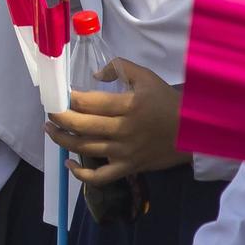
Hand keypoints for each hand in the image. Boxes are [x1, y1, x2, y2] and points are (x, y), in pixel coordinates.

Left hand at [45, 58, 187, 185]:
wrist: (194, 132)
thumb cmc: (167, 102)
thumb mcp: (146, 77)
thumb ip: (119, 68)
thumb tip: (95, 75)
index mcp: (127, 105)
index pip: (87, 102)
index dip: (67, 98)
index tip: (58, 93)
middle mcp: (122, 130)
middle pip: (80, 125)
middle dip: (58, 117)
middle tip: (50, 110)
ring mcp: (124, 152)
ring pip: (84, 148)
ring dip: (61, 139)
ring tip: (50, 129)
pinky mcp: (128, 168)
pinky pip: (100, 177)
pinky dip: (81, 174)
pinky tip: (68, 164)